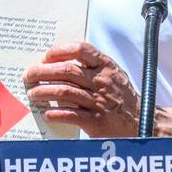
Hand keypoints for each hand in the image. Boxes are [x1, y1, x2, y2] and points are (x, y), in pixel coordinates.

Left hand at [22, 41, 140, 137]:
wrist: (142, 122)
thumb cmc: (122, 96)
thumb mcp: (113, 74)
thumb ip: (92, 66)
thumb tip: (60, 62)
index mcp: (106, 66)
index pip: (81, 50)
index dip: (60, 51)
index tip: (46, 56)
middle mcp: (101, 81)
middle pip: (66, 71)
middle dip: (42, 72)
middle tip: (29, 75)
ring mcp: (99, 101)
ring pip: (64, 91)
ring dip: (44, 92)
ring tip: (32, 94)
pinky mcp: (96, 121)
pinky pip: (71, 114)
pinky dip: (56, 113)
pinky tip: (47, 113)